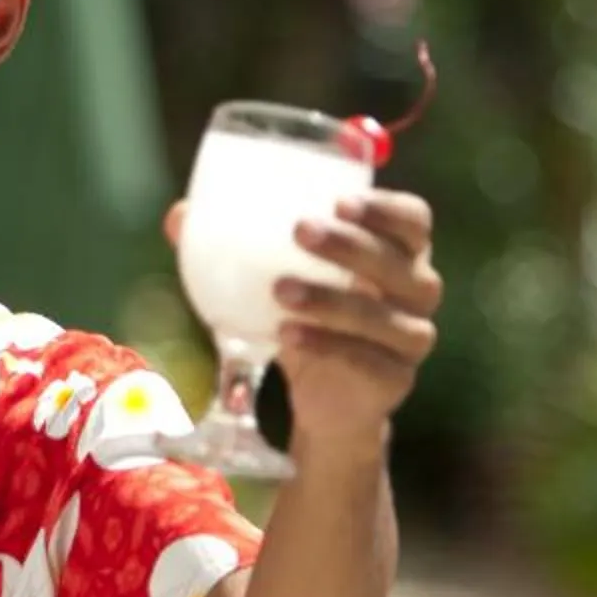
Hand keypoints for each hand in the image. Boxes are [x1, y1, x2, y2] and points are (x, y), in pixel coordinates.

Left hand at [163, 191, 441, 449]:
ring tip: (281, 291)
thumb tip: (179, 216)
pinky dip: (325, 345)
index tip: (338, 199)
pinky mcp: (395, 379)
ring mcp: (411, 338)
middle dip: (351, 244)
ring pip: (382, 314)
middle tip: (300, 231)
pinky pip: (366, 359)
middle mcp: (416, 291)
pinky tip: (288, 336)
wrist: (321, 397)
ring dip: (331, 299)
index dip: (385, 208)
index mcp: (397, 251)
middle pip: (400, 262)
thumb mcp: (272, 276)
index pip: (413, 220)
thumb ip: (234, 242)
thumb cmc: (304, 316)